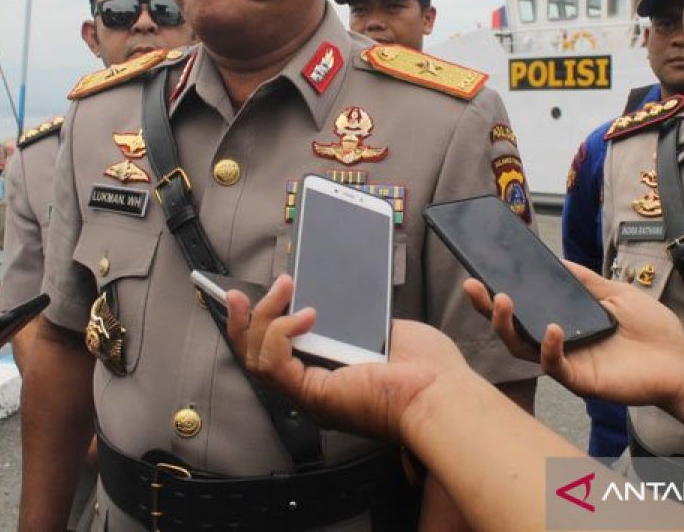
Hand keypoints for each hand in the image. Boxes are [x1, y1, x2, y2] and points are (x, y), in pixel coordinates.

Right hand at [226, 275, 466, 441]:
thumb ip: (351, 317)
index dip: (257, 325)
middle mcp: (312, 391)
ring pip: (257, 359)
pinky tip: (305, 313)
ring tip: (286, 286)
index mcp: (328, 377)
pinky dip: (280, 333)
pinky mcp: (313, 395)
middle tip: (242, 292)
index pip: (276, 355)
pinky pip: (272, 364)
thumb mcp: (380, 327)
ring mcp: (309, 396)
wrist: (441, 392)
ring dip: (264, 317)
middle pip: (255, 358)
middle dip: (244, 322)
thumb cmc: (426, 368)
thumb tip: (332, 294)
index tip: (251, 295)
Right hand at [467, 262, 683, 410]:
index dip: (498, 293)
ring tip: (503, 300)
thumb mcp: (616, 294)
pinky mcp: (580, 379)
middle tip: (474, 286)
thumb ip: (585, 281)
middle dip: (487, 308)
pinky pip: (554, 365)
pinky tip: (552, 328)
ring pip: (522, 348)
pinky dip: (548, 346)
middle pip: (511, 329)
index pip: (523, 308)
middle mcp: (557, 342)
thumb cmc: (652, 329)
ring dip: (507, 325)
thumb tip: (556, 260)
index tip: (480, 272)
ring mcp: (566, 362)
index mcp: (563, 321)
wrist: (681, 361)